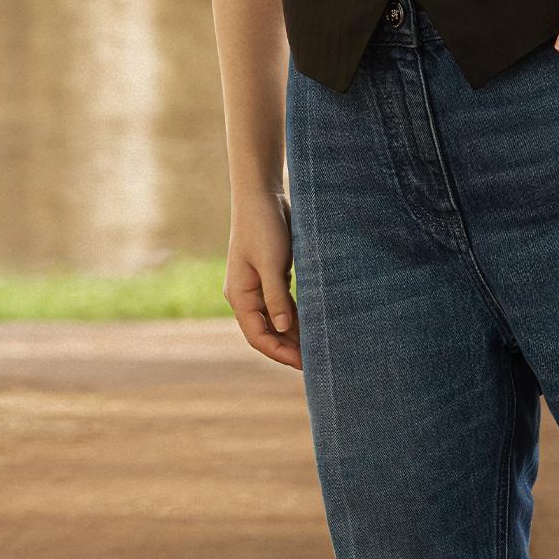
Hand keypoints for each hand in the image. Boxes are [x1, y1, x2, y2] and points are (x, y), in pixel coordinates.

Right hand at [224, 189, 302, 369]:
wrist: (262, 195)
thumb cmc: (263, 226)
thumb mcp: (271, 263)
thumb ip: (277, 297)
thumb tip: (285, 328)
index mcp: (240, 295)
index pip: (257, 335)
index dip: (279, 352)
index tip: (303, 363)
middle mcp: (247, 295)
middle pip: (267, 332)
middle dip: (289, 348)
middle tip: (316, 361)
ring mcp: (260, 286)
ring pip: (277, 319)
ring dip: (295, 334)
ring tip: (318, 347)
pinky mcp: (274, 275)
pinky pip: (285, 304)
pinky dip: (298, 316)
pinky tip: (315, 325)